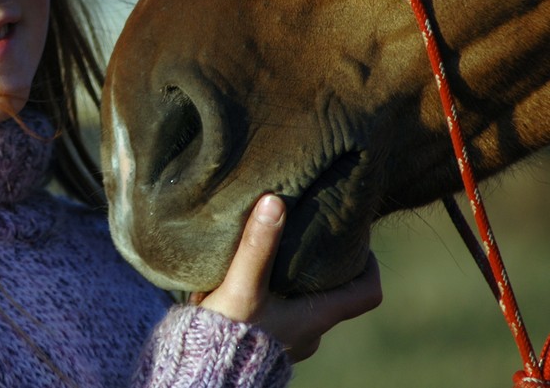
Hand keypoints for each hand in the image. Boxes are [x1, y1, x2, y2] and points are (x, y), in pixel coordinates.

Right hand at [194, 194, 381, 361]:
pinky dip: (271, 296)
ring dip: (294, 281)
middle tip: (306, 233)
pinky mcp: (265, 345)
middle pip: (334, 294)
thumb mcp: (242, 286)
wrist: (201, 374)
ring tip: (271, 252)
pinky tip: (244, 281)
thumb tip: (274, 200)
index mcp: (317, 317)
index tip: (356, 240)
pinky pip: (279, 315)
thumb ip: (257, 246)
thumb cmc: (229, 334)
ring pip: (304, 304)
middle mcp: (309, 332)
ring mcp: (289, 341)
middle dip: (323, 265)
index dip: (370, 265)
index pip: (367, 293)